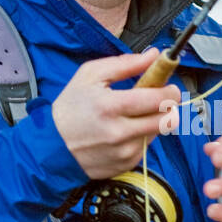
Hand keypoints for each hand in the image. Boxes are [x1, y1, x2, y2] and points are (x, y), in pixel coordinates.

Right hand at [52, 47, 181, 178]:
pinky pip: (144, 148)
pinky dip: (140, 138)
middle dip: (168, 107)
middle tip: (159, 100)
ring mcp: (123, 152)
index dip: (170, 91)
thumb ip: (125, 64)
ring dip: (153, 122)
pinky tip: (123, 132)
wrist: (51, 147)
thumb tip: (153, 56)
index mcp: (110, 106)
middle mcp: (119, 132)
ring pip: (157, 134)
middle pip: (166, 120)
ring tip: (133, 116)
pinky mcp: (124, 165)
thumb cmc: (70, 108)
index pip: (157, 99)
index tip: (170, 87)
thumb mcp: (90, 75)